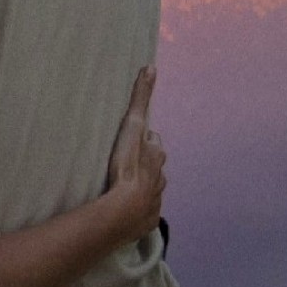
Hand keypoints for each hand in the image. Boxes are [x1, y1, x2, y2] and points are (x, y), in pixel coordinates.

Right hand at [105, 66, 165, 241]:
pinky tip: (127, 207)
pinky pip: (144, 209)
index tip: (133, 140)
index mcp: (156, 154)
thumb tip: (152, 67)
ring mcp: (156, 198)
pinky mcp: (147, 218)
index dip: (144, 139)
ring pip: (152, 186)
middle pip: (154, 163)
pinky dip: (138, 205)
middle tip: (128, 161)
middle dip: (146, 160)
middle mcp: (161, 176)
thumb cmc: (127, 166)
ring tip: (125, 185)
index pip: (153, 140)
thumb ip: (141, 98)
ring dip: (142, 184)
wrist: (124, 209)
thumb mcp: (132, 127)